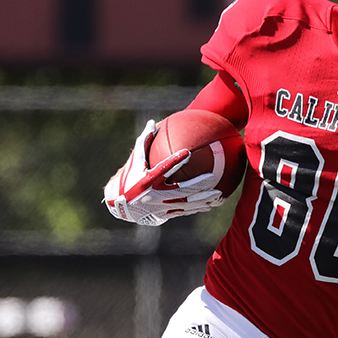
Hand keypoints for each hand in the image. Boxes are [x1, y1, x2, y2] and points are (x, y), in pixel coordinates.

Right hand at [103, 120, 224, 225]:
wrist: (120, 205)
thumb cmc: (129, 177)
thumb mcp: (134, 160)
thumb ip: (144, 142)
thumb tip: (153, 122)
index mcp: (147, 180)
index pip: (162, 168)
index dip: (175, 161)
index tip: (188, 152)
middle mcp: (154, 195)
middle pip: (180, 190)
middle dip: (197, 185)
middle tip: (213, 178)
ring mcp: (159, 207)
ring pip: (184, 204)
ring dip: (201, 200)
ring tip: (217, 195)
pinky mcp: (162, 215)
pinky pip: (181, 212)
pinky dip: (194, 209)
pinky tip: (208, 206)